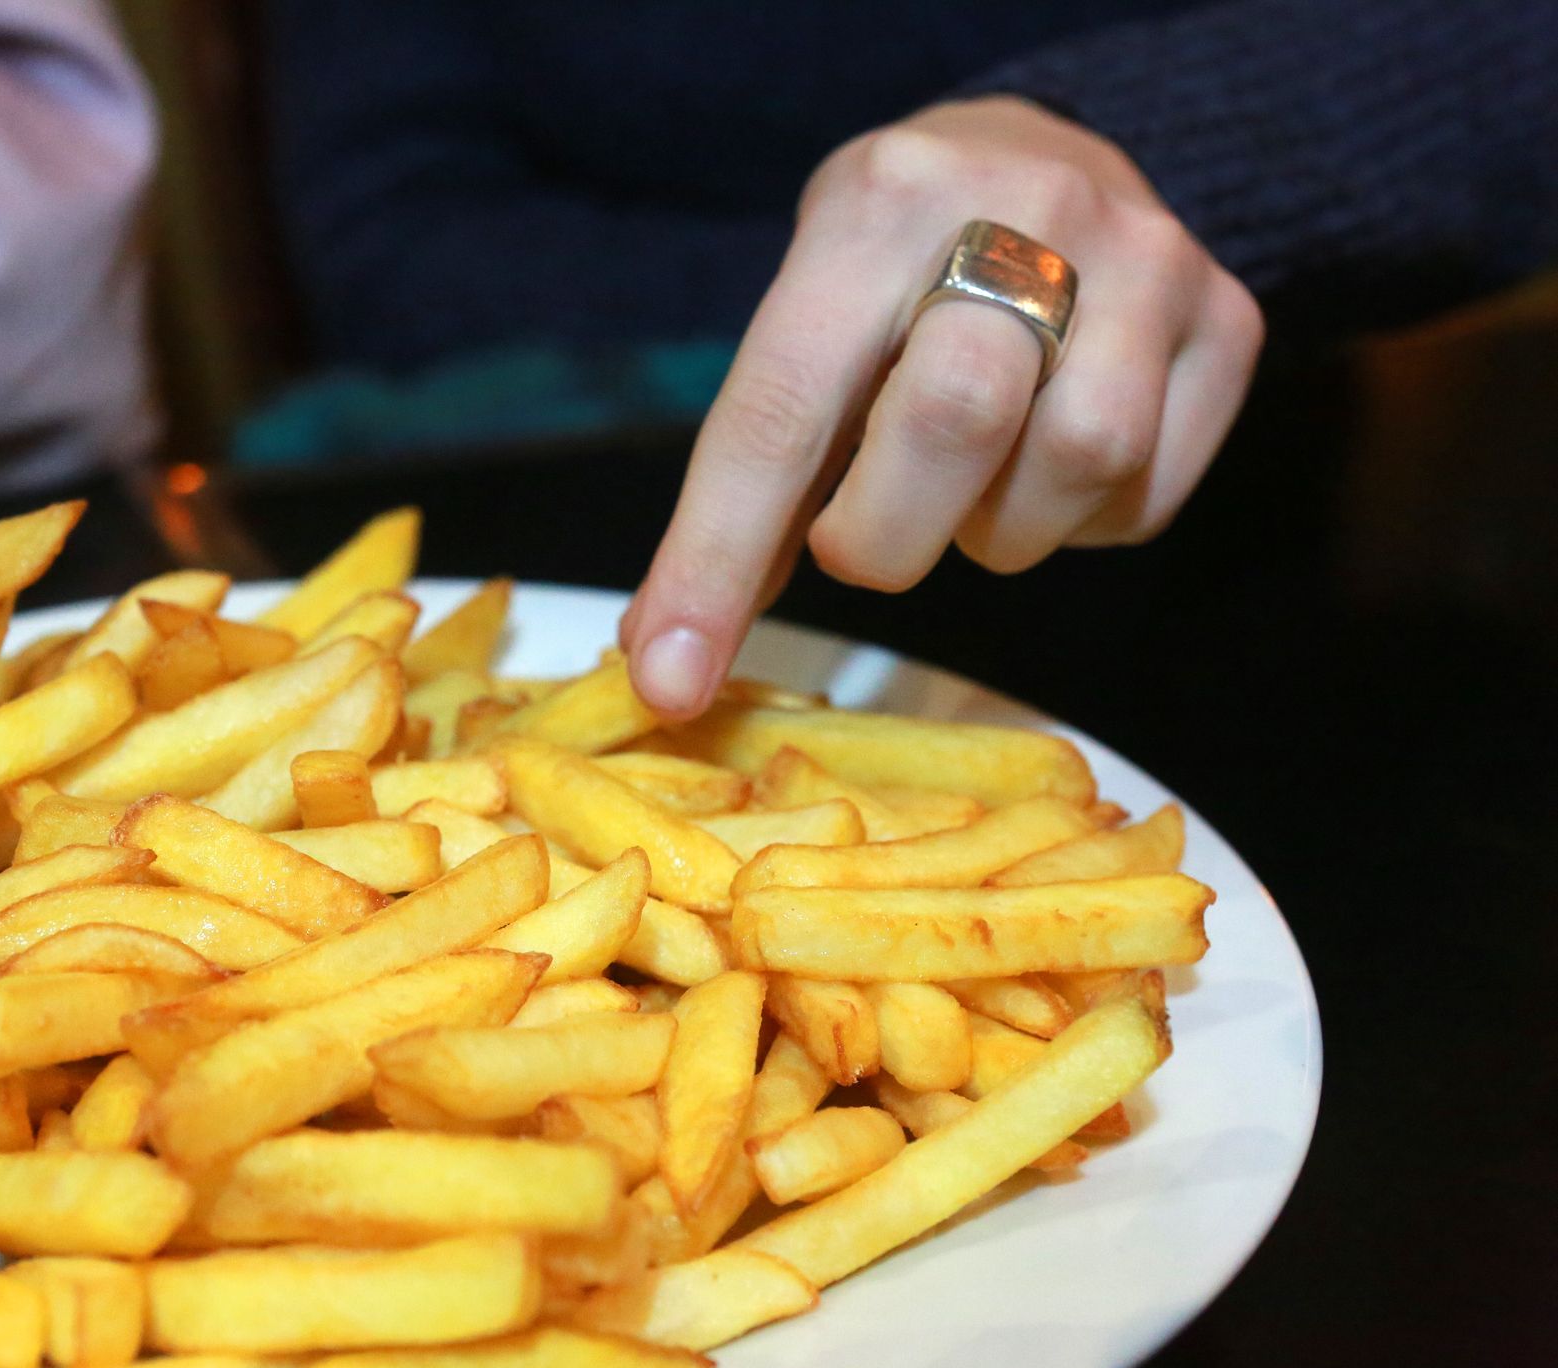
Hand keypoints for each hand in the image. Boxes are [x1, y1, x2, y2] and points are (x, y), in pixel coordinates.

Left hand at [620, 97, 1263, 716]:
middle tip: (862, 540)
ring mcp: (1147, 257)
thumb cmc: (898, 273)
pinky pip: (1148, 495)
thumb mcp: (811, 317)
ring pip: (1076, 462)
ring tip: (969, 485)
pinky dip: (1083, 524)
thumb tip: (674, 654)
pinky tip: (1046, 468)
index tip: (671, 679)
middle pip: (954, 420)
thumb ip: (758, 471)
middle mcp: (1026, 204)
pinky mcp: (1230, 318)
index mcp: (878, 202)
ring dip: (997, 529)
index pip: (783, 404)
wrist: (1049, 153)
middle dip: (885, 534)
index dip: (717, 557)